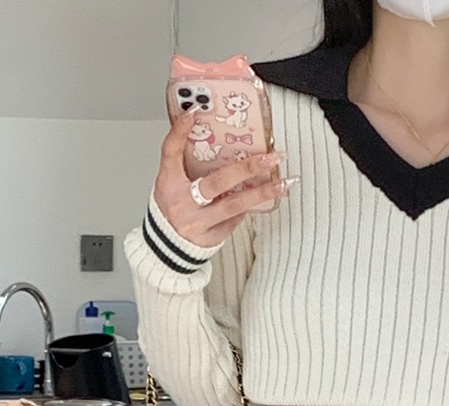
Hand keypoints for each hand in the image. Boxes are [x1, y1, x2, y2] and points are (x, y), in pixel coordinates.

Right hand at [152, 113, 285, 249]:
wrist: (165, 250)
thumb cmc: (170, 210)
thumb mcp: (170, 182)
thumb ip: (185, 162)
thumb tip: (216, 138)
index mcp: (168, 185)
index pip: (171, 152)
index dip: (180, 132)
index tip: (194, 113)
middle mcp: (183, 204)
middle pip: (217, 182)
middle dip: (246, 168)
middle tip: (271, 157)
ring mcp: (199, 223)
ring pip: (234, 205)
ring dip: (261, 193)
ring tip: (283, 183)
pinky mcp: (212, 237)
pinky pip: (235, 219)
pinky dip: (250, 206)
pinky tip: (266, 198)